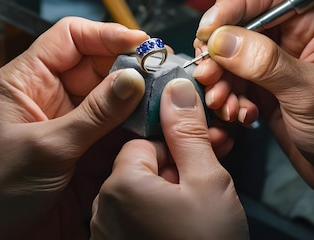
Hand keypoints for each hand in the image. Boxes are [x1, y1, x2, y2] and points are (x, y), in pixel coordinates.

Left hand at [0, 17, 149, 238]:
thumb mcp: (47, 147)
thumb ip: (94, 114)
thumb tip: (133, 78)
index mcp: (28, 82)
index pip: (70, 38)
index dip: (105, 34)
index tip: (140, 43)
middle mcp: (53, 97)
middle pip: (99, 66)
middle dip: (131, 67)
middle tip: (165, 72)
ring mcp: (73, 124)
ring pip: (114, 99)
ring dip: (140, 99)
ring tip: (169, 99)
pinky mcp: (88, 152)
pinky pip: (119, 131)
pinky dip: (139, 129)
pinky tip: (160, 128)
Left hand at [90, 78, 248, 238]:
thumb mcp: (207, 182)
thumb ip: (188, 132)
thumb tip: (177, 88)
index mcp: (121, 185)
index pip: (143, 142)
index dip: (177, 145)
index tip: (202, 150)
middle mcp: (104, 208)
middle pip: (141, 168)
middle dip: (176, 169)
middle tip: (209, 181)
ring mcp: (108, 233)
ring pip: (141, 195)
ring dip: (170, 193)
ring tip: (203, 207)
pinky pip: (135, 218)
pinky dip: (159, 215)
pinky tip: (186, 222)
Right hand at [192, 0, 313, 230]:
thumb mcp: (311, 93)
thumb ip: (266, 63)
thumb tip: (222, 38)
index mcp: (313, 27)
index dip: (235, 4)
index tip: (210, 29)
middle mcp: (291, 41)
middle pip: (240, 25)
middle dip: (219, 50)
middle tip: (208, 73)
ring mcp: (274, 69)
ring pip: (230, 58)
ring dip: (219, 80)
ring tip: (222, 102)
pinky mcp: (263, 94)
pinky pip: (232, 86)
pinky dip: (228, 99)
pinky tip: (238, 115)